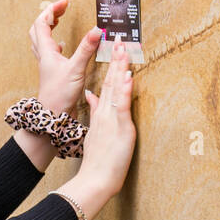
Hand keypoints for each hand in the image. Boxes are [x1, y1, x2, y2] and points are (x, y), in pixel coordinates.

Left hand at [30, 0, 101, 115]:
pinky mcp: (51, 72)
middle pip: (38, 28)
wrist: (52, 115)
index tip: (66, 1)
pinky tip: (62, 46)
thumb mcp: (76, 69)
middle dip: (49, 14)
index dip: (53, 9)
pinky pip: (48, 52)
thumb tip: (97, 30)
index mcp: (46, 51)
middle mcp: (43, 55)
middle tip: (63, 7)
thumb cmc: (60, 94)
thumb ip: (87, 49)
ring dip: (48, 26)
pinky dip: (54, 43)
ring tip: (59, 19)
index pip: (43, 22)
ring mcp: (46, 63)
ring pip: (41, 39)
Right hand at [76, 41, 136, 199]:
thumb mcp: (94, 132)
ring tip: (123, 50)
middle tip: (120, 40)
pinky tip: (128, 76)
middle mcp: (105, 113)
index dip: (112, 67)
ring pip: (116, 89)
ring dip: (120, 68)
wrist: (95, 178)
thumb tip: (92, 94)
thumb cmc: (98, 160)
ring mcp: (111, 119)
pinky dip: (125, 90)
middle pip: (112, 82)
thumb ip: (94, 111)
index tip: (115, 49)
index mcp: (101, 114)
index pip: (107, 85)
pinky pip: (121, 105)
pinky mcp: (119, 127)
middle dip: (116, 60)